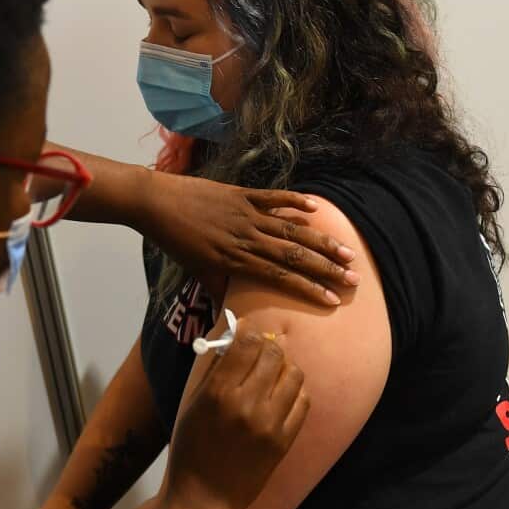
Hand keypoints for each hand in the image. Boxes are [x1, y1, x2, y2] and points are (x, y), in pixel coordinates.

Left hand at [137, 170, 356, 305]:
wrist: (154, 203)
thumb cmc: (173, 240)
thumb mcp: (195, 270)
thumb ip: (218, 288)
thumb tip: (232, 313)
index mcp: (235, 260)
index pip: (280, 278)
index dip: (308, 289)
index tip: (333, 300)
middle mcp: (245, 238)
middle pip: (294, 256)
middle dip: (326, 269)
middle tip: (354, 279)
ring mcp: (244, 214)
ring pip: (290, 230)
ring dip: (321, 241)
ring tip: (346, 252)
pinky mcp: (240, 194)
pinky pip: (272, 198)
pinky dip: (294, 202)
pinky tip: (316, 209)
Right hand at [160, 320, 308, 508]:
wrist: (204, 495)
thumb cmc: (191, 446)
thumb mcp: (192, 402)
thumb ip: (214, 367)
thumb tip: (234, 334)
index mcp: (218, 393)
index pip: (246, 343)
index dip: (248, 331)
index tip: (246, 331)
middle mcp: (247, 405)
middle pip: (273, 353)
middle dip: (267, 346)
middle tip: (260, 350)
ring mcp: (270, 424)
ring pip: (294, 373)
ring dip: (284, 366)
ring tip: (271, 373)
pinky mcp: (285, 440)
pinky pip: (303, 400)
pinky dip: (294, 390)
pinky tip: (281, 394)